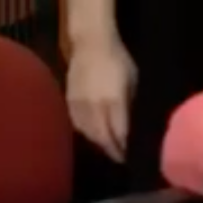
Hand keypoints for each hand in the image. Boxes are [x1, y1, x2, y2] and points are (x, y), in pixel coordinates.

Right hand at [66, 34, 135, 160]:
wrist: (91, 44)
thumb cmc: (119, 60)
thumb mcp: (133, 82)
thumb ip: (130, 105)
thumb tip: (132, 126)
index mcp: (113, 101)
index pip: (119, 134)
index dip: (124, 148)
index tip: (132, 156)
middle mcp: (95, 107)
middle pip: (102, 138)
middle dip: (112, 150)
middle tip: (121, 158)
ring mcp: (79, 105)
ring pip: (88, 134)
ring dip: (99, 144)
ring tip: (109, 150)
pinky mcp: (69, 102)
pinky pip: (77, 125)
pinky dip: (87, 134)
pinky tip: (94, 136)